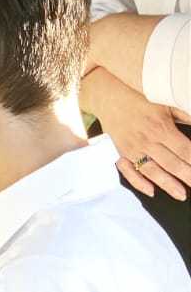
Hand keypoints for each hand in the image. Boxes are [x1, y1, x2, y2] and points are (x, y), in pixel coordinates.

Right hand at [89, 70, 190, 200]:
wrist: (109, 95)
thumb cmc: (139, 96)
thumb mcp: (166, 102)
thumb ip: (185, 115)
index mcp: (161, 128)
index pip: (185, 150)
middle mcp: (146, 141)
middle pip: (172, 164)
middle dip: (188, 176)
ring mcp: (131, 149)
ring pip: (152, 171)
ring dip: (168, 185)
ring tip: (181, 195)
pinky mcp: (120, 153)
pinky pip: (128, 172)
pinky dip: (139, 183)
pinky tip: (151, 191)